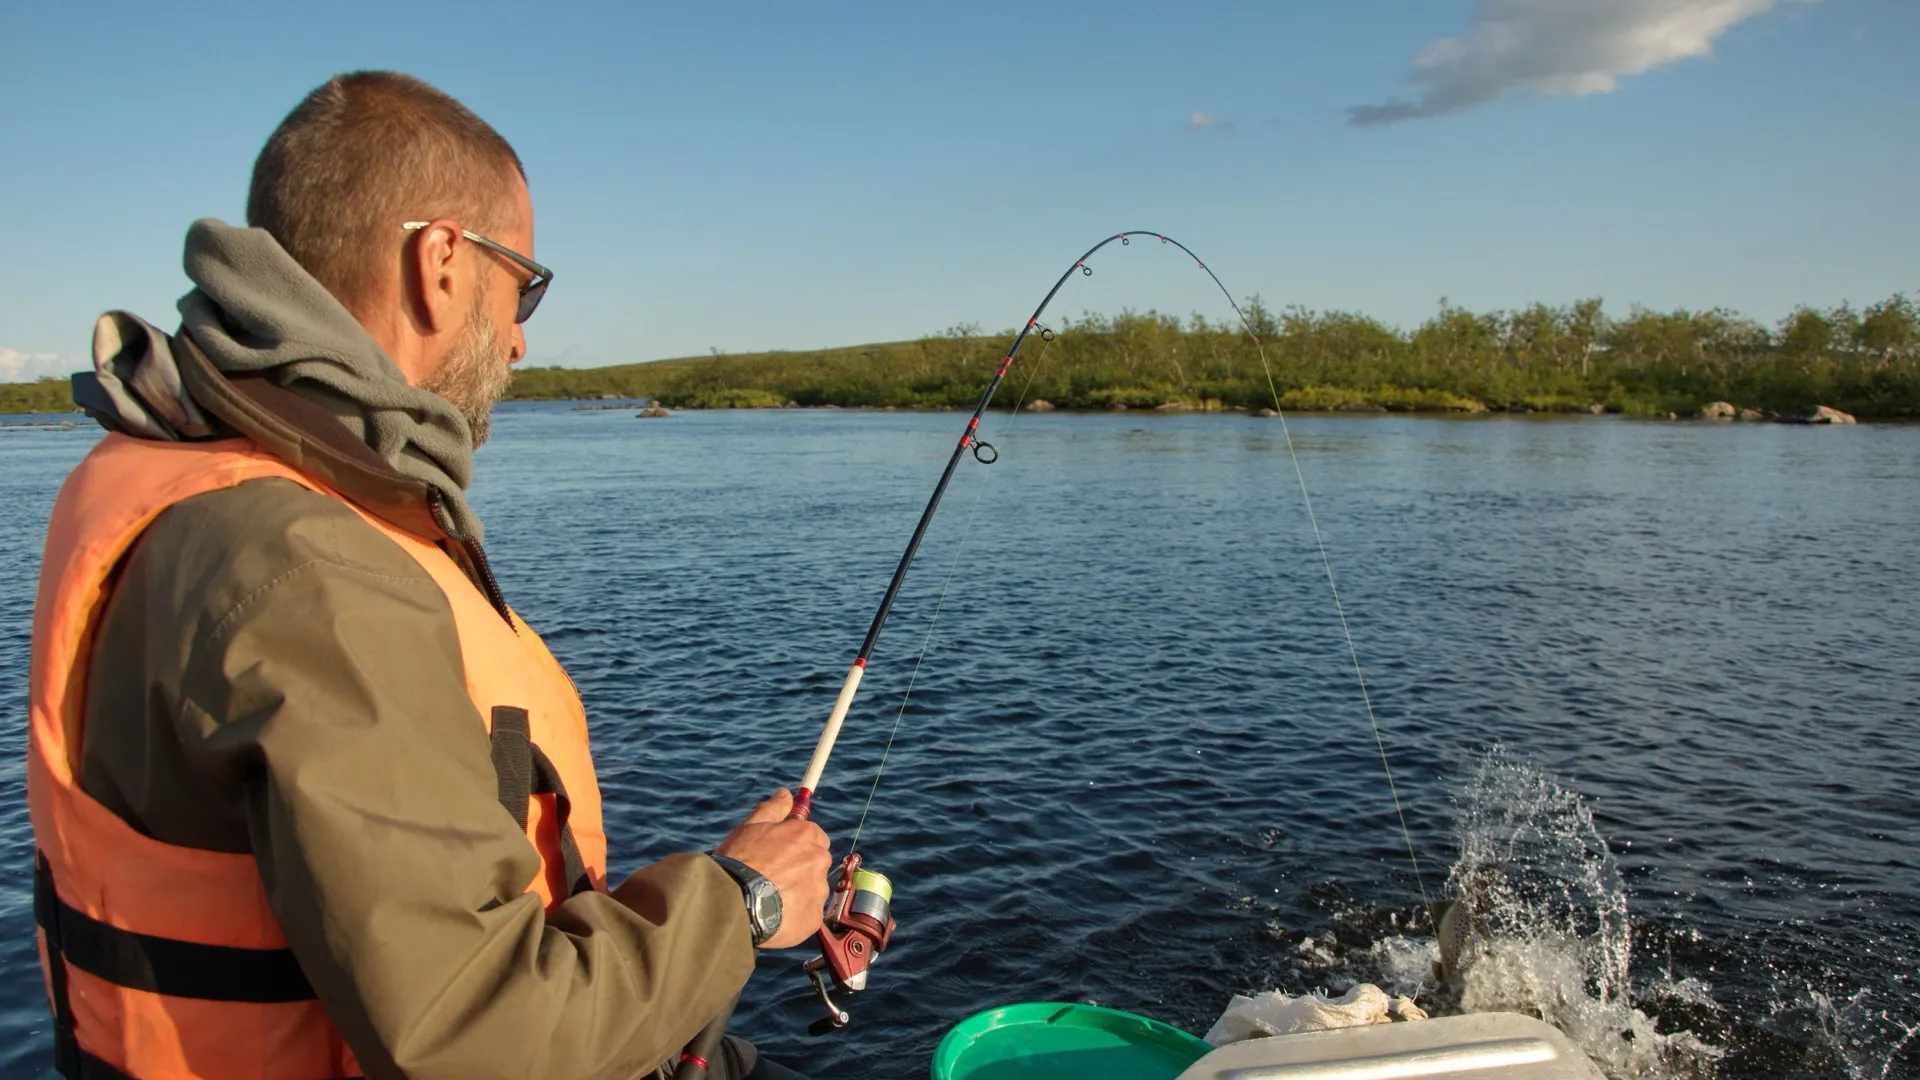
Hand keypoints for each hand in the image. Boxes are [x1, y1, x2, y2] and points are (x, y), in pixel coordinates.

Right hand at [714, 788, 830, 948]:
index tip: (781, 852)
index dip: (796, 843)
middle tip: (772, 876)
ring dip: (797, 891)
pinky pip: (808, 914)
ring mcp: (818, 891)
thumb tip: (785, 793)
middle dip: (800, 867)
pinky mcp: (814, 918)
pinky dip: (795, 915)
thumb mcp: (750, 827)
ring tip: (769, 898)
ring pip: (813, 889)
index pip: (813, 835)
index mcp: (806, 836)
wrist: (732, 903)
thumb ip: (773, 809)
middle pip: (816, 861)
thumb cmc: (739, 861)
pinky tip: (773, 915)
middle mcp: (818, 860)